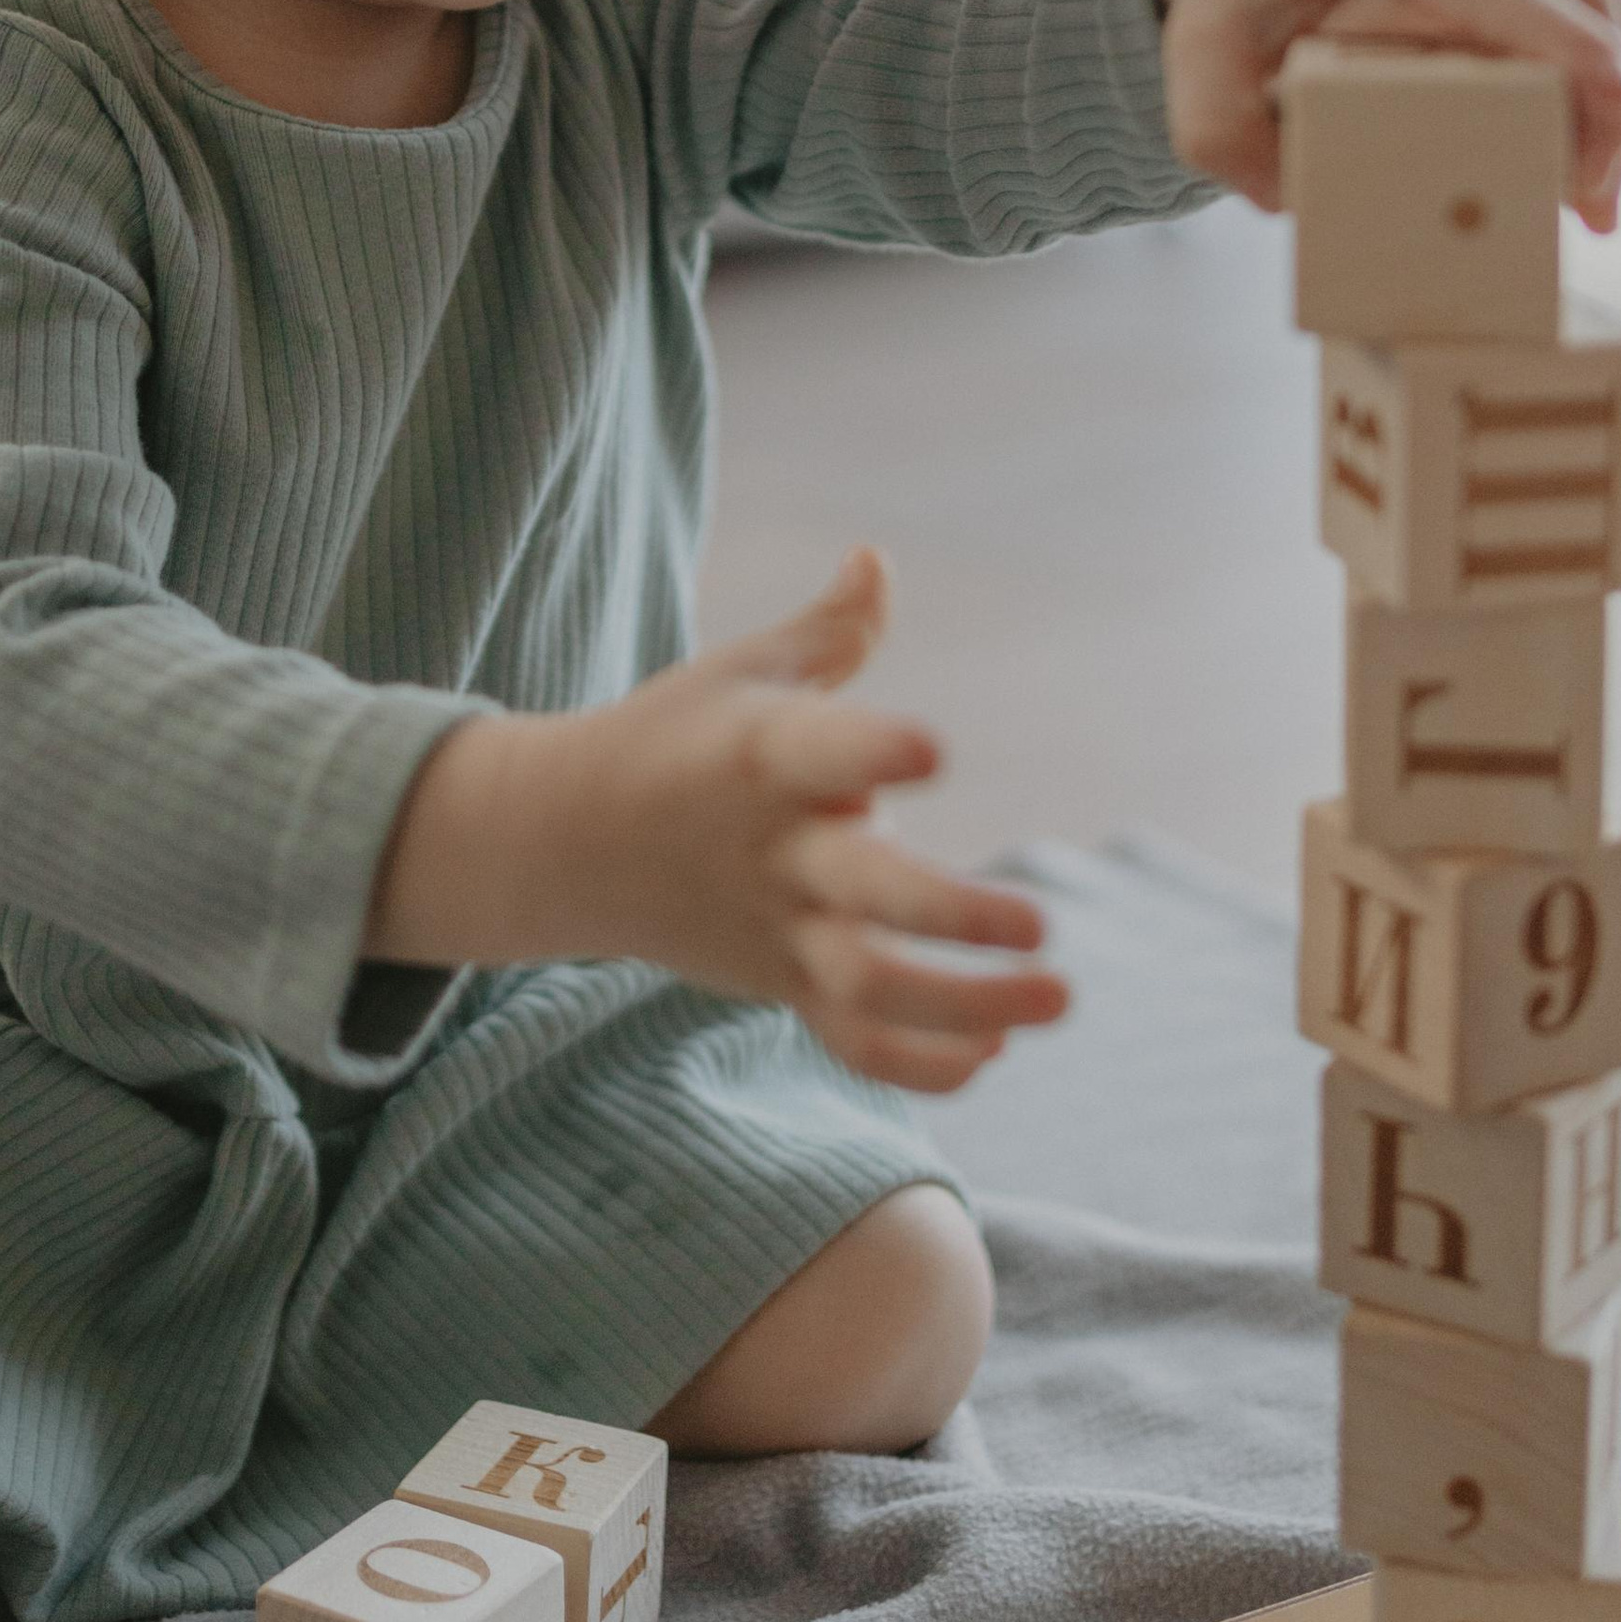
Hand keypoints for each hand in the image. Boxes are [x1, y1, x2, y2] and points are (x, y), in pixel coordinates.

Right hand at [368, 550, 1067, 1090]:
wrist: (564, 841)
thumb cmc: (675, 735)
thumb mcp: (741, 670)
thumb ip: (829, 630)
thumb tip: (877, 559)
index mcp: (759, 760)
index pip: (818, 753)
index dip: (873, 753)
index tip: (935, 752)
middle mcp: (772, 852)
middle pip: (861, 895)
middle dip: (951, 917)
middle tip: (1041, 925)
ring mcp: (775, 929)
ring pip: (867, 987)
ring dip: (965, 1004)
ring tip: (1055, 998)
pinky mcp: (779, 982)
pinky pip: (848, 1041)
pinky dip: (916, 1062)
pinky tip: (991, 1054)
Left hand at [1142, 0, 1620, 233]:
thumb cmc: (1222, 6)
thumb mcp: (1193, 75)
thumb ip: (1226, 144)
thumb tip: (1304, 200)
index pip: (1517, 0)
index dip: (1581, 78)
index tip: (1598, 168)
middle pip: (1584, 10)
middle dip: (1613, 117)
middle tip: (1599, 217)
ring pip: (1604, 6)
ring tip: (1604, 200)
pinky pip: (1593, 1)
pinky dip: (1618, 71)